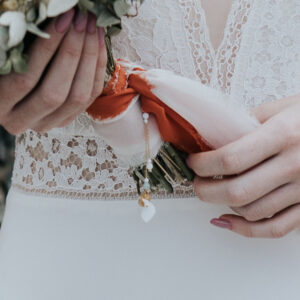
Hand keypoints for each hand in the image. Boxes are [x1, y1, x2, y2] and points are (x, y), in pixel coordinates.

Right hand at [0, 9, 106, 133]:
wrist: (11, 91)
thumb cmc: (4, 66)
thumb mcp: (6, 57)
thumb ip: (19, 46)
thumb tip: (54, 19)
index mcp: (0, 104)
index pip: (26, 79)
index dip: (47, 48)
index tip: (63, 19)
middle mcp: (23, 120)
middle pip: (56, 93)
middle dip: (72, 53)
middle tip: (82, 22)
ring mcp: (48, 123)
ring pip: (78, 97)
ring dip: (89, 59)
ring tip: (93, 29)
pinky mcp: (66, 119)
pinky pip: (90, 97)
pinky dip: (97, 69)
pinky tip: (99, 45)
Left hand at [187, 94, 299, 237]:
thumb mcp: (280, 109)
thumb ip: (246, 122)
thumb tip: (213, 139)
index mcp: (283, 135)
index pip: (230, 159)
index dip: (203, 164)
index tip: (193, 163)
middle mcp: (295, 165)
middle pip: (236, 191)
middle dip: (205, 190)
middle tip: (195, 182)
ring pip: (252, 212)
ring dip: (222, 206)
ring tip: (211, 194)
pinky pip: (276, 228)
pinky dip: (246, 230)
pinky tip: (228, 221)